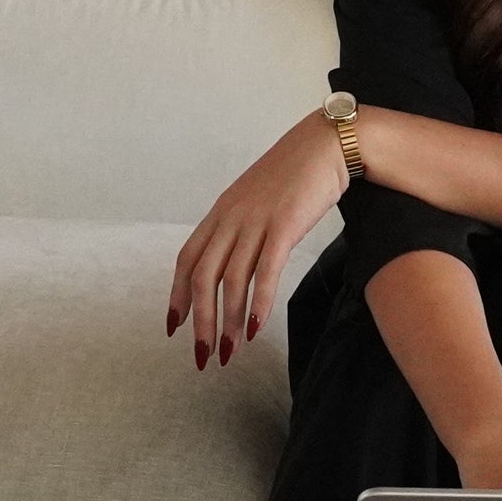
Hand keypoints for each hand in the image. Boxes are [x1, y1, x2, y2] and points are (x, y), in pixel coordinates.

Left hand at [169, 114, 347, 369]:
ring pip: (230, 280)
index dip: (177, 296)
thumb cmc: (296, 175)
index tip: (175, 327)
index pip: (187, 259)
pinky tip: (256, 329)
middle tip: (204, 355)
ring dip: (228, 322)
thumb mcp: (257, 200)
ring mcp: (255, 221)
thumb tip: (235, 262)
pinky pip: (265, 271)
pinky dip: (258, 303)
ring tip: (230, 352)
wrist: (326, 145)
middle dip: (201, 321)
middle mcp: (231, 218)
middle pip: (202, 277)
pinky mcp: (284, 226)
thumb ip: (241, 228)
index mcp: (221, 213)